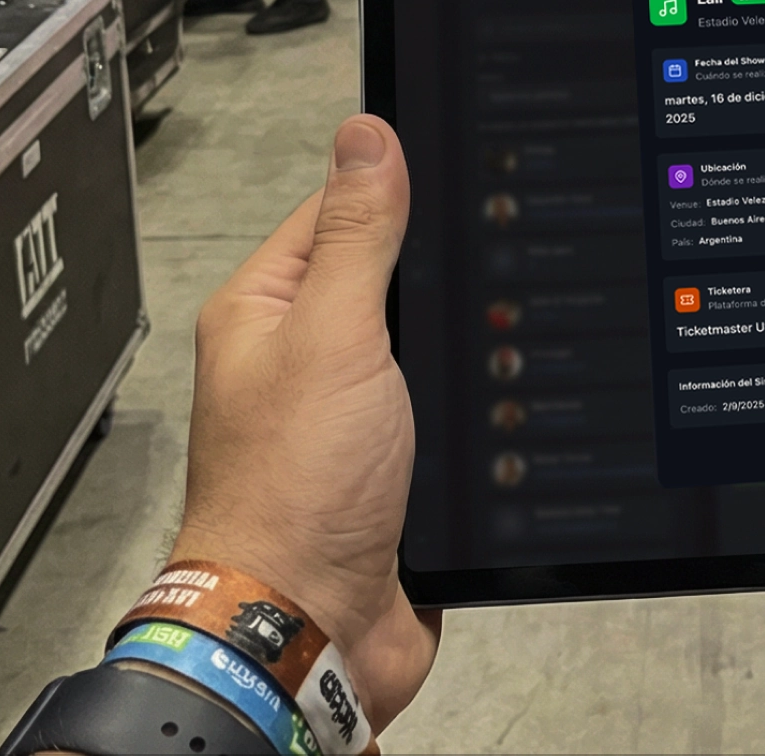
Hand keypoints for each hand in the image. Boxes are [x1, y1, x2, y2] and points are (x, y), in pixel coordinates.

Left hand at [175, 115, 438, 732]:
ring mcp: (348, 418)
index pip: (336, 212)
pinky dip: (470, 414)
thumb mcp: (334, 336)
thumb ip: (356, 236)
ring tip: (492, 349)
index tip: (460, 172)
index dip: (397, 192)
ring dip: (461, 357)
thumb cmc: (292, 496)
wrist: (311, 629)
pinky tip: (498, 406)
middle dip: (442, 283)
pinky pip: (443, 418)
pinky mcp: (391, 471)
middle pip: (389, 282)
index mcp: (266, 311)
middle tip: (486, 276)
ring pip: (426, 353)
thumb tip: (367, 136)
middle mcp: (302, 360)